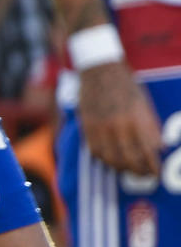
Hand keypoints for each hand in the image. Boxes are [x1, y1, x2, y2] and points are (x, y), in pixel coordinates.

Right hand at [77, 61, 162, 176]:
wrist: (100, 71)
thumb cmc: (126, 86)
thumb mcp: (144, 105)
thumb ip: (151, 127)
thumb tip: (158, 148)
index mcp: (136, 120)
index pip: (147, 153)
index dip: (152, 167)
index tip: (156, 174)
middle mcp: (118, 126)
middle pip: (128, 160)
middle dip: (138, 172)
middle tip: (143, 175)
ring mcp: (101, 128)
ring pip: (110, 159)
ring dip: (120, 168)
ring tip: (127, 169)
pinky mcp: (87, 127)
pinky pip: (95, 151)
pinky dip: (104, 159)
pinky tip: (110, 159)